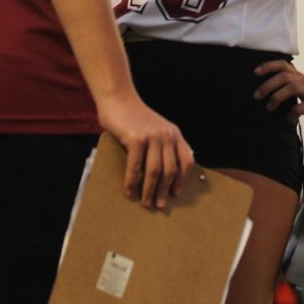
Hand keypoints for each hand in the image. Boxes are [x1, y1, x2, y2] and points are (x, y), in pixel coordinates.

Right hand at [97, 94, 193, 209]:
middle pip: (170, 170)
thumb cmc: (134, 117)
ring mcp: (152, 136)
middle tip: (159, 205)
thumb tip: (165, 172)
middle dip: (164, 191)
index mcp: (174, 133)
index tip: (175, 194)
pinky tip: (128, 191)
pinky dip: (131, 182)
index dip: (181, 180)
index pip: (186, 160)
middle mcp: (166, 135)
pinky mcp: (136, 139)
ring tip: (145, 203)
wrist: (118, 98)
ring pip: (154, 171)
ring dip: (149, 191)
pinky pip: (135, 166)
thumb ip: (163, 144)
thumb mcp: (156, 127)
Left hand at [253, 61, 303, 123]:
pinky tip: (288, 121)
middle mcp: (303, 81)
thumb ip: (290, 85)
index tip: (255, 72)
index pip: (282, 65)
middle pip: (283, 76)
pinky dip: (291, 115)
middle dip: (267, 85)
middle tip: (256, 96)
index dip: (268, 66)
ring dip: (277, 97)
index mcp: (299, 76)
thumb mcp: (303, 87)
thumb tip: (269, 91)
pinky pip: (301, 108)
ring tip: (269, 108)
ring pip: (291, 88)